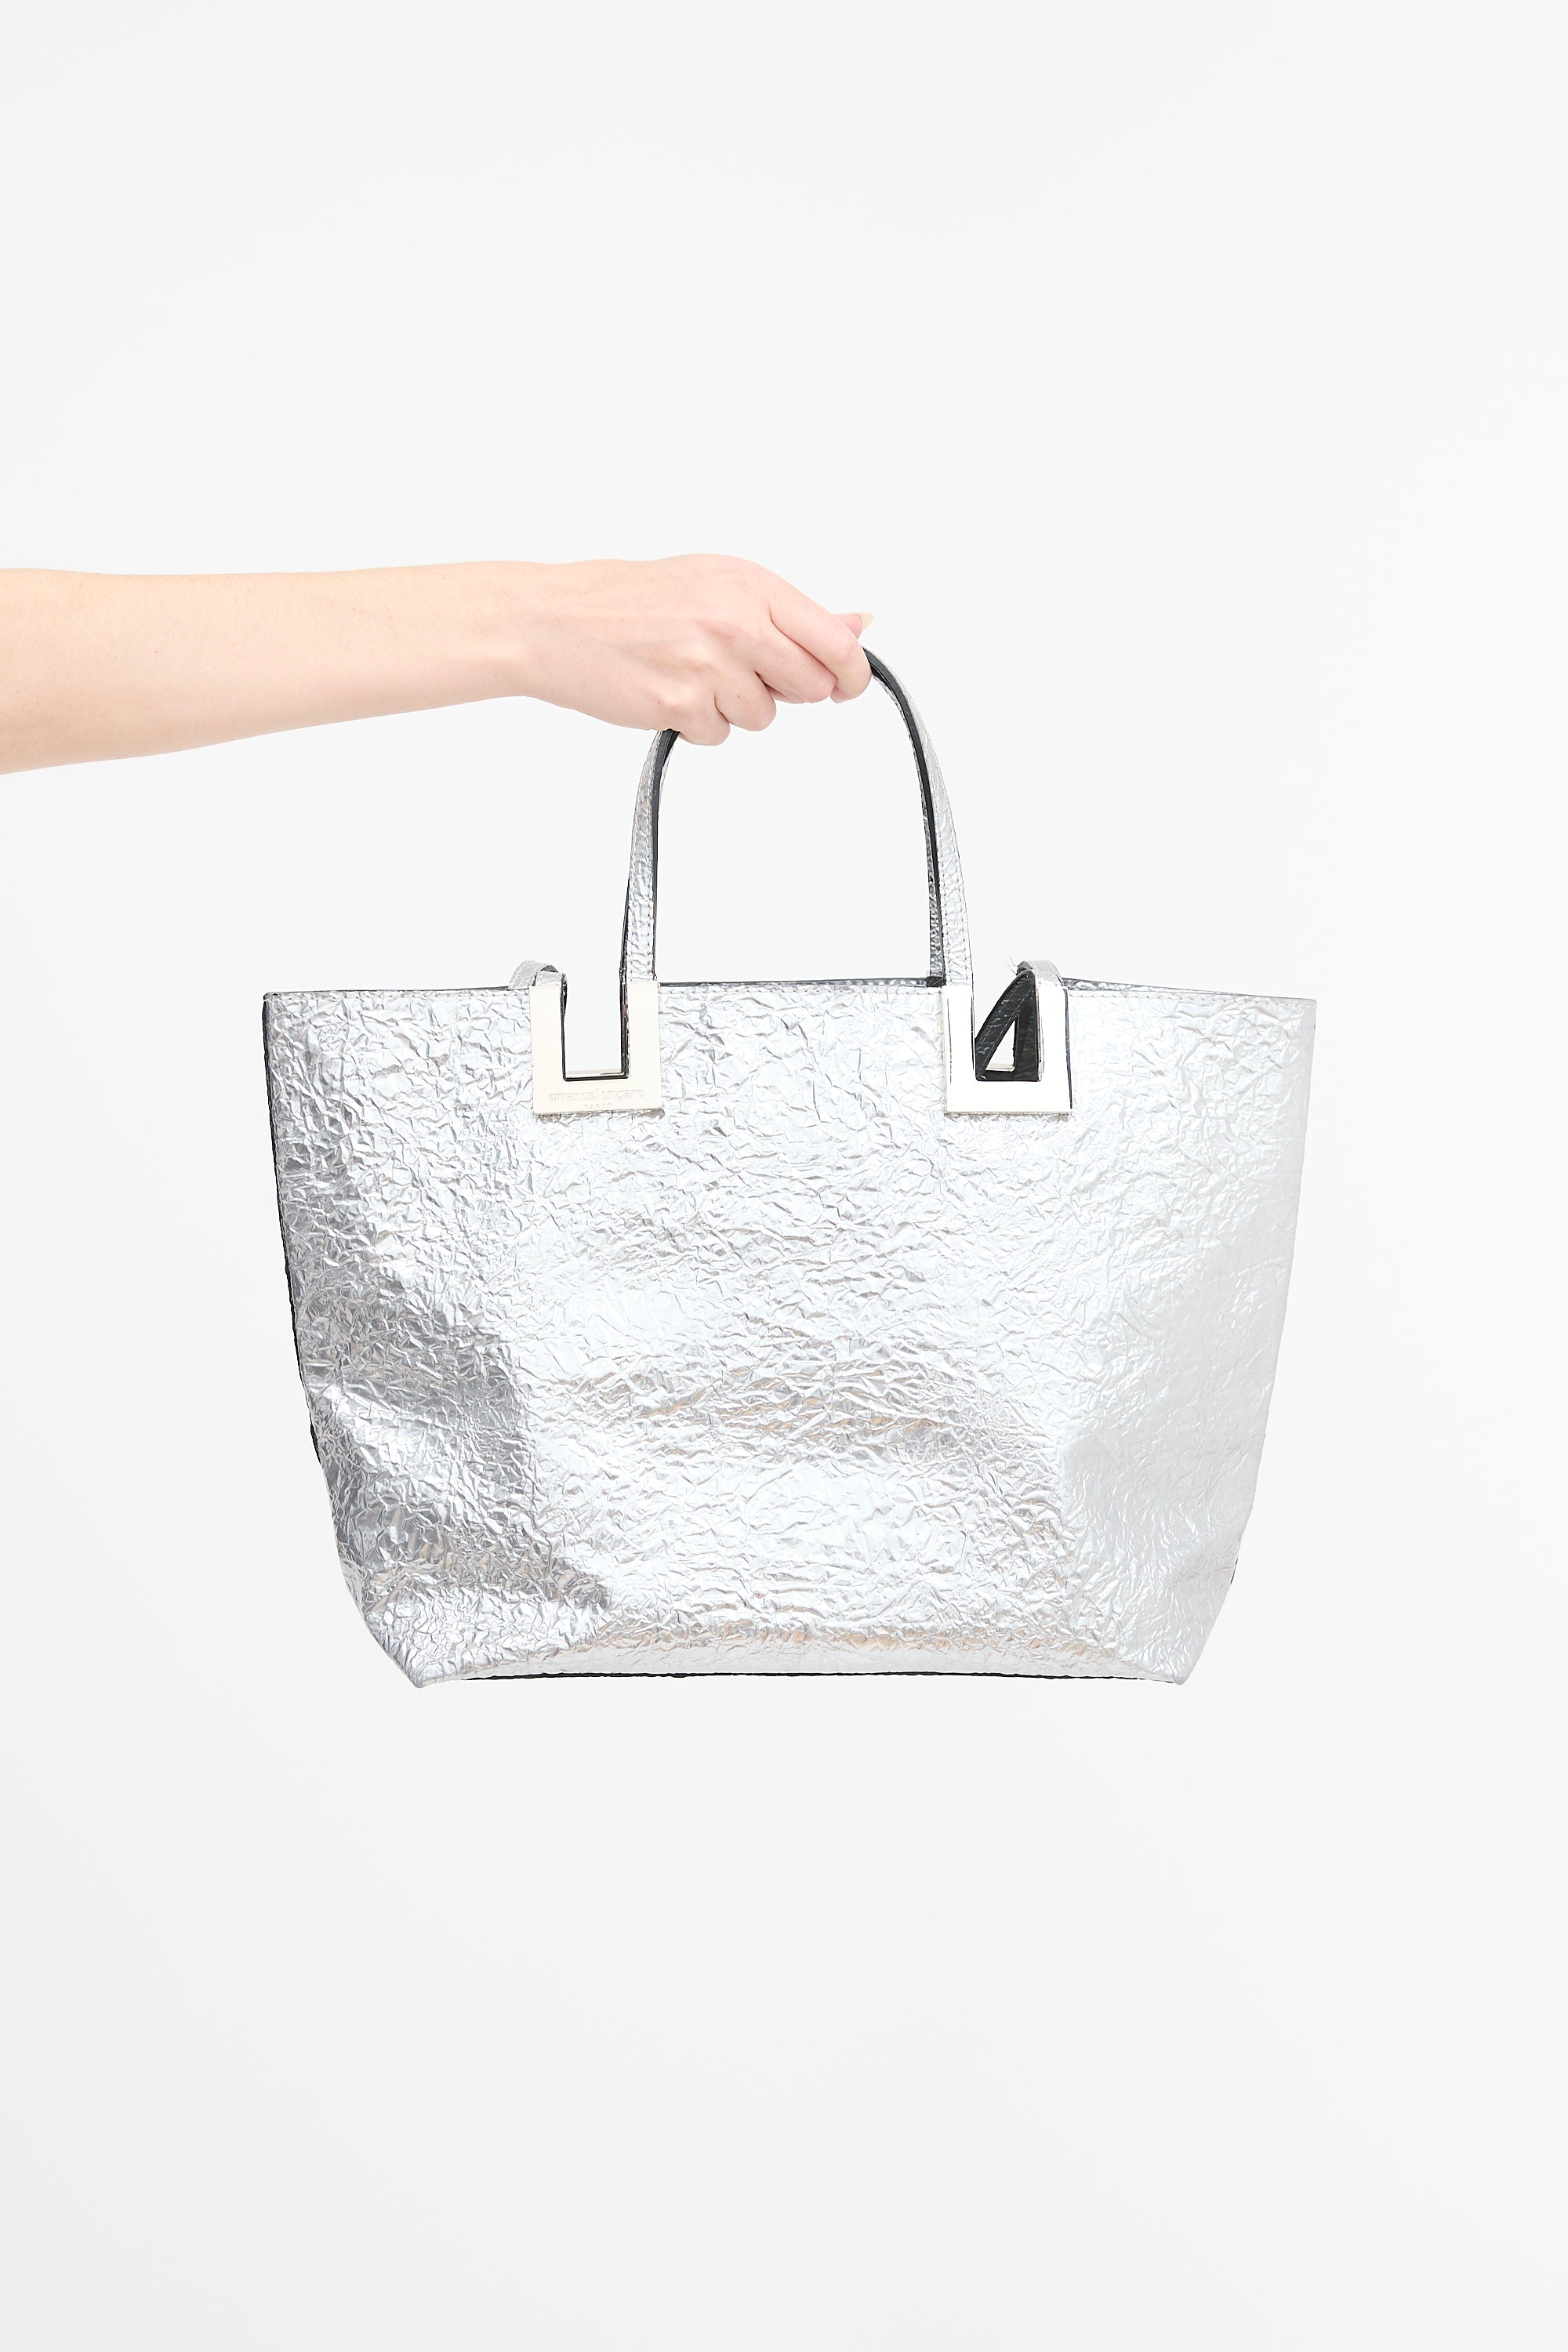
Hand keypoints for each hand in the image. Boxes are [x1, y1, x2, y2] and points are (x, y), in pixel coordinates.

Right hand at [508, 555, 872, 743]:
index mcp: (750, 585)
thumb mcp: (717, 584)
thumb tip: (858, 624)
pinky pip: (718, 735)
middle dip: (783, 690)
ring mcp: (709, 665)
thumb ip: (790, 613)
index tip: (847, 685)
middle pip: (808, 687)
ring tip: (688, 673)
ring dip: (733, 707)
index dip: (850, 673)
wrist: (555, 620)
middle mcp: (736, 620)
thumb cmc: (631, 600)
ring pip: (763, 716)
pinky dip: (697, 723)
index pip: (833, 640)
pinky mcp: (681, 705)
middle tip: (738, 670)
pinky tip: (666, 691)